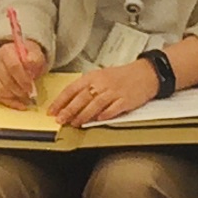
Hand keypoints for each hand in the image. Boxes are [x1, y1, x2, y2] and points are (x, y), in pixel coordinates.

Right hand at [0, 37, 47, 106]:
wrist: (17, 57)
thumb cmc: (27, 57)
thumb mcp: (36, 54)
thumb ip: (35, 58)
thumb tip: (30, 62)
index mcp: (6, 51)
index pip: (13, 66)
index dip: (23, 79)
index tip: (31, 87)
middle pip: (6, 80)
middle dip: (19, 90)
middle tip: (29, 94)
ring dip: (13, 96)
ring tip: (23, 96)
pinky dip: (7, 101)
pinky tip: (17, 102)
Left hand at [49, 57, 163, 128]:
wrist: (145, 73)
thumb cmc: (122, 76)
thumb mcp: (101, 76)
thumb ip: (86, 88)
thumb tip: (70, 103)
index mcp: (93, 76)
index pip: (72, 89)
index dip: (60, 101)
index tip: (52, 110)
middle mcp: (102, 83)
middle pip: (82, 98)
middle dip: (69, 110)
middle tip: (60, 120)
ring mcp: (114, 92)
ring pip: (95, 105)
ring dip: (83, 115)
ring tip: (75, 123)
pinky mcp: (126, 100)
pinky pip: (113, 109)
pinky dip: (104, 115)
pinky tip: (97, 120)